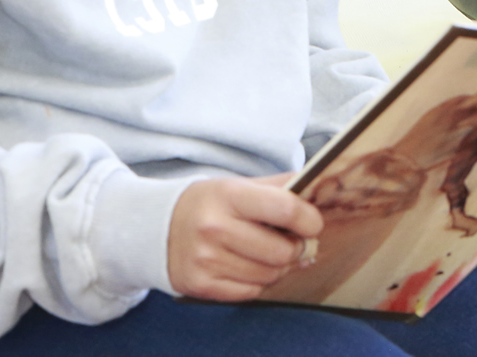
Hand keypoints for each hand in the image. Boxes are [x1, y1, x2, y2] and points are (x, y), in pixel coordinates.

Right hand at [167, 173, 323, 302]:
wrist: (156, 227)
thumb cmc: (209, 204)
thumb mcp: (239, 184)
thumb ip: (280, 187)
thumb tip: (320, 192)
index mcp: (229, 195)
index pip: (286, 210)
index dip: (310, 220)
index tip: (313, 223)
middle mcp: (214, 228)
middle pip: (282, 251)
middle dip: (297, 248)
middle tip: (293, 241)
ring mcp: (204, 260)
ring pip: (269, 275)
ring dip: (279, 267)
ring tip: (269, 253)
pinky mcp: (198, 285)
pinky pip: (250, 292)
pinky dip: (258, 282)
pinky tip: (250, 266)